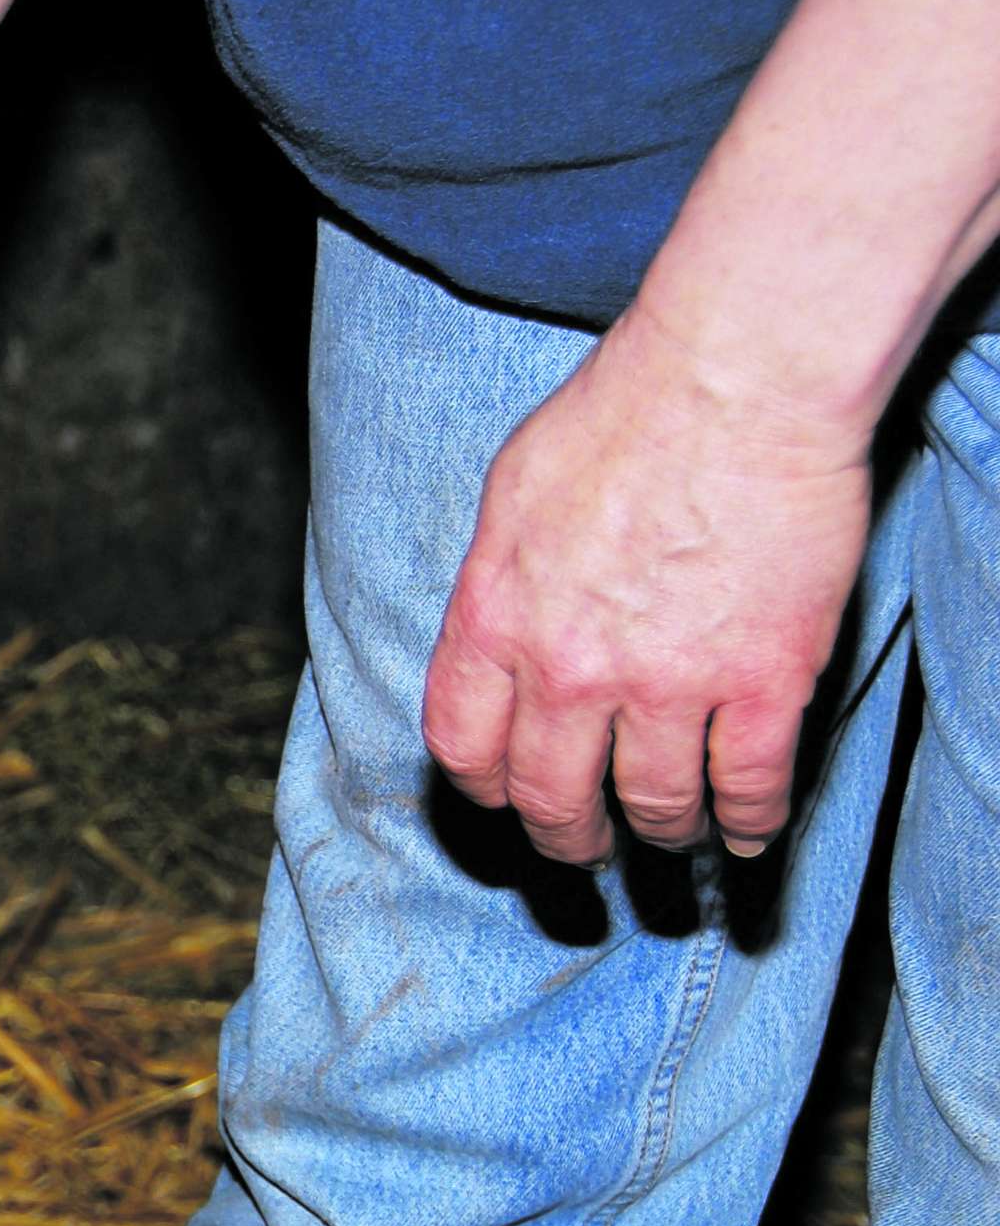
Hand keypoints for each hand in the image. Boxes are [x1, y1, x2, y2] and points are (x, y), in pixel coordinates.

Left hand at [423, 309, 875, 864]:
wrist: (733, 377)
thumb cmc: (622, 412)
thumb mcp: (511, 496)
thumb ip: (499, 580)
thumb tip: (498, 631)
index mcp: (494, 618)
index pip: (461, 745)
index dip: (483, 787)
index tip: (502, 799)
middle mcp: (567, 668)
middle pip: (549, 795)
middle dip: (563, 835)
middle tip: (581, 848)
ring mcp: (667, 682)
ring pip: (651, 804)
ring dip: (659, 834)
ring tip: (670, 839)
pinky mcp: (764, 681)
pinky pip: (748, 786)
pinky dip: (747, 826)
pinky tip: (746, 837)